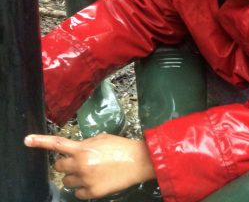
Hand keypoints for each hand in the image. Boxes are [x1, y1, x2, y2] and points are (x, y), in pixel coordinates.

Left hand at [24, 133, 154, 199]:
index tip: (27, 140)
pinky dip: (82, 187)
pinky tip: (95, 180)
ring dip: (74, 176)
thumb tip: (75, 150)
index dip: (40, 142)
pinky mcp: (92, 193)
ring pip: (66, 181)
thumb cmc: (120, 146)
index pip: (57, 144)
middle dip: (66, 163)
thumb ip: (85, 144)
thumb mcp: (101, 138)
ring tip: (89, 171)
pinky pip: (77, 193)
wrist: (138, 161)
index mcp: (83, 149)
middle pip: (59, 166)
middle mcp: (81, 165)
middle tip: (79, 161)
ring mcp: (86, 180)